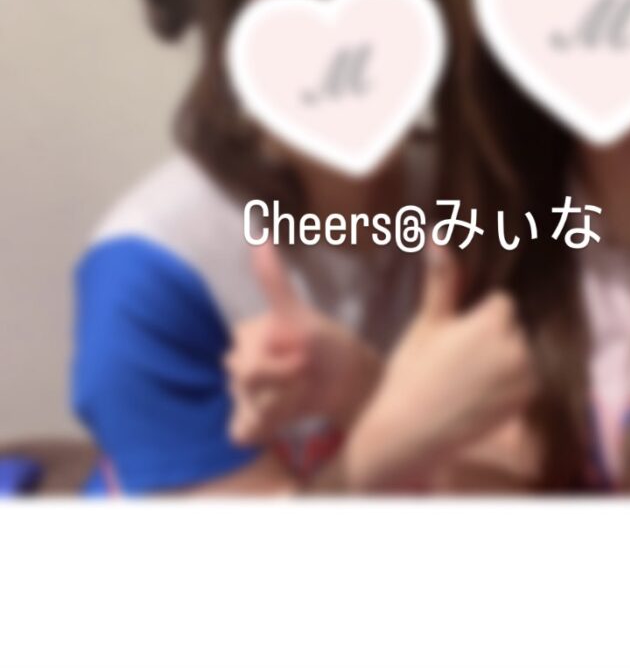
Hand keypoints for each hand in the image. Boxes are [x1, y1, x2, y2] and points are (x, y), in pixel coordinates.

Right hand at [226, 244, 380, 445]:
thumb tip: (259, 239)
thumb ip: (275, 282)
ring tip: (305, 392)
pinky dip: (266, 427)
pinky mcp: (250, 421)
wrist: (352, 380)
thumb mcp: (302, 317)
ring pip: (251, 414)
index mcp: (244, 336)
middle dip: (287, 385)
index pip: (247, 367)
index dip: (282, 368)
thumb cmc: (329, 346)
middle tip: (308, 374)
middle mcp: (236, 363)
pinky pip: (241, 432)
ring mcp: (241, 395)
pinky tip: (289, 414)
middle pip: (248, 390)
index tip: (305, 359)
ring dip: (287, 407)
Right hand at [342, 245, 536, 489]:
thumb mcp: (427, 323)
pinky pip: (522, 381)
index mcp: (495, 322)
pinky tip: (477, 397)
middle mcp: (518, 348)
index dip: (477, 318)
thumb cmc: (412, 373)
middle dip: (492, 339)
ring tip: (465, 380)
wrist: (408, 434)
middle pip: (512, 329)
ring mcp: (524, 379)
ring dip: (501, 361)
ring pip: (519, 354)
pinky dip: (506, 386)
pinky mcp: (524, 404)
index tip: (455, 339)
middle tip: (456, 362)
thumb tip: (437, 235)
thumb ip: (442, 280)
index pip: (501, 304)